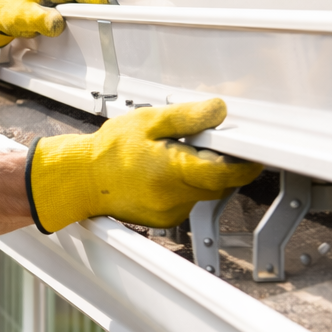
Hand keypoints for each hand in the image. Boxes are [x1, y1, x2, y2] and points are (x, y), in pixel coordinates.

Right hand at [25, 98, 260, 232]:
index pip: (226, 173)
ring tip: (171, 156)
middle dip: (217, 164)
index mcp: (173, 171)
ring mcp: (169, 212)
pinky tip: (162, 172)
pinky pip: (187, 201)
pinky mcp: (164, 220)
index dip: (244, 163)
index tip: (251, 153)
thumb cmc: (108, 151)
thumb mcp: (147, 121)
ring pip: (203, 193)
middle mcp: (174, 198)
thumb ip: (187, 117)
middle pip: (217, 183)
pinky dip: (184, 186)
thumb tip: (218, 111)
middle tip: (201, 144)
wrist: (80, 180)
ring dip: (198, 175)